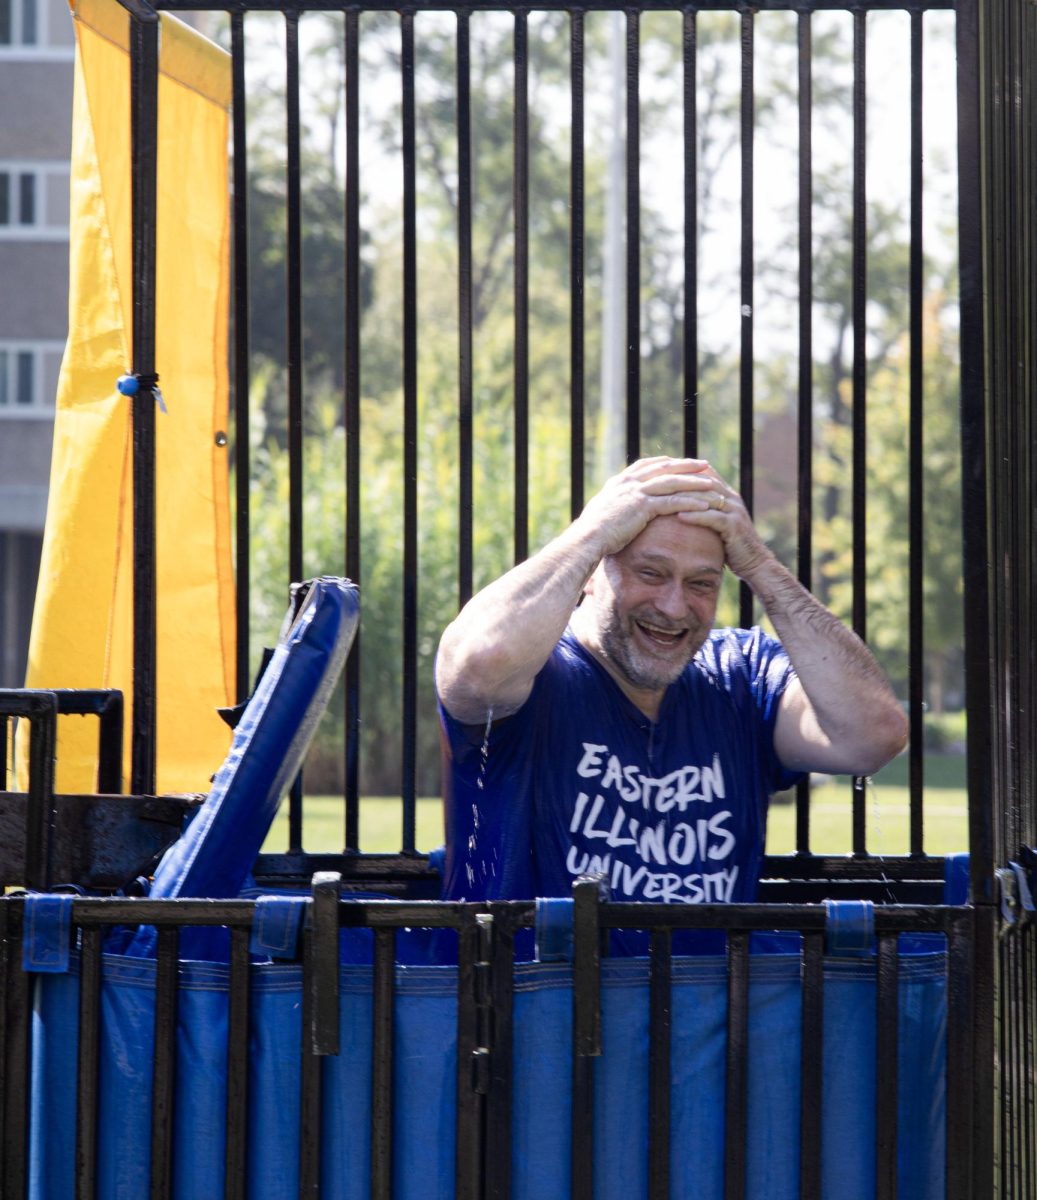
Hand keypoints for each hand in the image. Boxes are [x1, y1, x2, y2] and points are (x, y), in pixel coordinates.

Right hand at [574, 456, 718, 557]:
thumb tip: (614, 512)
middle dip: (686, 466)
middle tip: (704, 464)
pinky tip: (705, 504)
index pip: (647, 465)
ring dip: (694, 482)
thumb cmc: (591, 533)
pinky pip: (673, 501)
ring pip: (673, 483)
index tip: (680, 461)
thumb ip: (612, 507)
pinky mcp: (643, 507)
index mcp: (619, 482)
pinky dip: (690, 501)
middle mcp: (629, 483)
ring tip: (713, 483)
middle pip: (664, 468)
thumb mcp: (601, 514)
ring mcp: (636, 493)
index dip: (666, 463)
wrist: (586, 539)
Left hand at [671, 465, 773, 580]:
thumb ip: (704, 512)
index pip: (705, 474)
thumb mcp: (717, 524)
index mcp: (728, 495)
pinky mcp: (735, 526)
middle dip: (680, 480)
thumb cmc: (730, 545)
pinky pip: (713, 517)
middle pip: (704, 482)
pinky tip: (679, 516)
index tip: (661, 473)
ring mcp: (735, 511)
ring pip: (707, 497)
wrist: (755, 563)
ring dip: (684, 496)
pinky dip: (696, 515)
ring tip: (663, 497)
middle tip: (658, 482)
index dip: (684, 471)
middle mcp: (732, 499)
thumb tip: (679, 507)